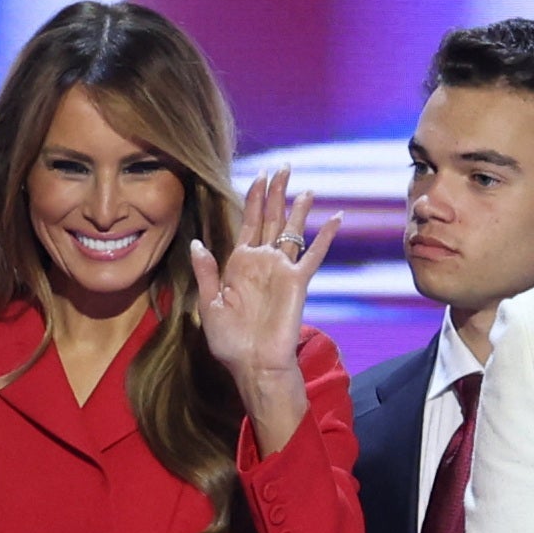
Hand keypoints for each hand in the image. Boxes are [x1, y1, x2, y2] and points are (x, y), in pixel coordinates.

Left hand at [189, 166, 338, 376]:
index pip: (249, 223)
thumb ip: (206, 272)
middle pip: (272, 219)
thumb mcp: (209, 304)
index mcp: (239, 264)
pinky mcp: (298, 282)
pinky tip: (337, 217)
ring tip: (307, 186)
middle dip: (276, 192)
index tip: (260, 175)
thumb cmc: (230, 341)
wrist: (254, 365)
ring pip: (293, 230)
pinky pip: (314, 254)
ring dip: (299, 208)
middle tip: (283, 167)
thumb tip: (196, 243)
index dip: (254, 198)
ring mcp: (282, 270)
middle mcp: (262, 262)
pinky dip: (325, 236)